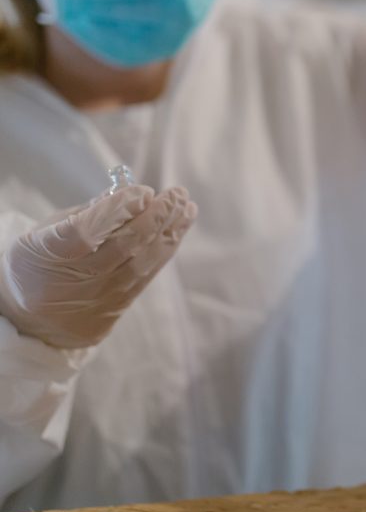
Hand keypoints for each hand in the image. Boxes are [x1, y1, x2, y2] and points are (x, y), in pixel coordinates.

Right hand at [0, 185, 196, 348]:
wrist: (33, 320)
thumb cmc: (40, 262)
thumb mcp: (46, 232)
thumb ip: (88, 213)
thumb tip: (131, 193)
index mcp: (49, 254)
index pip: (88, 231)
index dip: (119, 210)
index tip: (143, 191)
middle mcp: (76, 279)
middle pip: (124, 245)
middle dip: (156, 216)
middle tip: (177, 193)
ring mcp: (100, 296)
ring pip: (143, 261)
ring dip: (170, 231)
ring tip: (187, 207)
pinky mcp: (118, 307)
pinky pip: (148, 274)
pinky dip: (166, 248)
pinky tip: (180, 227)